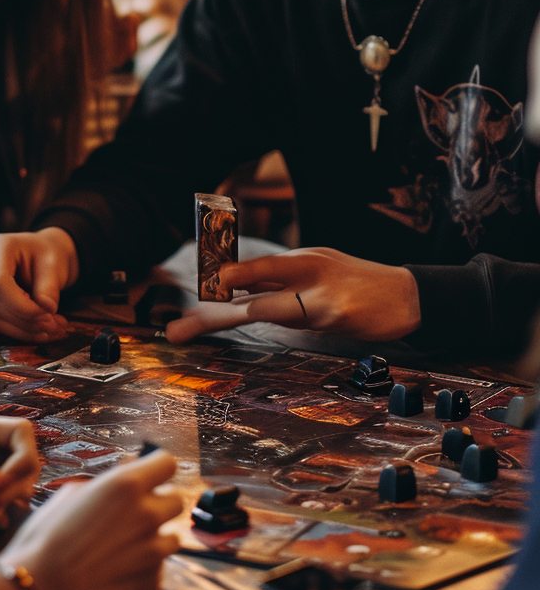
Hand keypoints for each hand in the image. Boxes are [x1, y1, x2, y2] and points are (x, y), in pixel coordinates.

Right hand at [0, 228, 77, 340]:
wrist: (47, 255)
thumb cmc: (50, 254)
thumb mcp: (55, 264)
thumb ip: (49, 286)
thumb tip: (46, 309)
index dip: (19, 304)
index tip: (46, 312)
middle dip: (24, 319)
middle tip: (53, 324)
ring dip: (24, 328)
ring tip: (53, 329)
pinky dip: (21, 330)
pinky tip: (41, 333)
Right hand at [0, 450, 180, 589]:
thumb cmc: (46, 538)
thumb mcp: (71, 494)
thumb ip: (107, 482)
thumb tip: (127, 470)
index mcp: (126, 485)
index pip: (167, 464)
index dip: (157, 469)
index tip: (149, 475)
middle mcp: (148, 515)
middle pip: (176, 501)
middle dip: (158, 504)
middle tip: (133, 514)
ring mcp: (154, 553)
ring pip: (171, 537)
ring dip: (154, 538)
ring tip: (122, 547)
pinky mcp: (152, 585)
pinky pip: (157, 569)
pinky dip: (142, 569)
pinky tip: (114, 573)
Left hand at [166, 247, 421, 342]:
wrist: (411, 296)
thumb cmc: (359, 288)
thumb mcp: (319, 276)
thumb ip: (282, 287)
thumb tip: (238, 295)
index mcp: (299, 261)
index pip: (253, 270)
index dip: (221, 280)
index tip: (195, 291)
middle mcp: (305, 269)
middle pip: (250, 283)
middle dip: (212, 308)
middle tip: (177, 326)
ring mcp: (319, 290)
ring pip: (269, 303)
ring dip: (237, 315)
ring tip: (192, 328)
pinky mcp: (336, 310)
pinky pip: (298, 315)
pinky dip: (278, 316)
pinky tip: (255, 316)